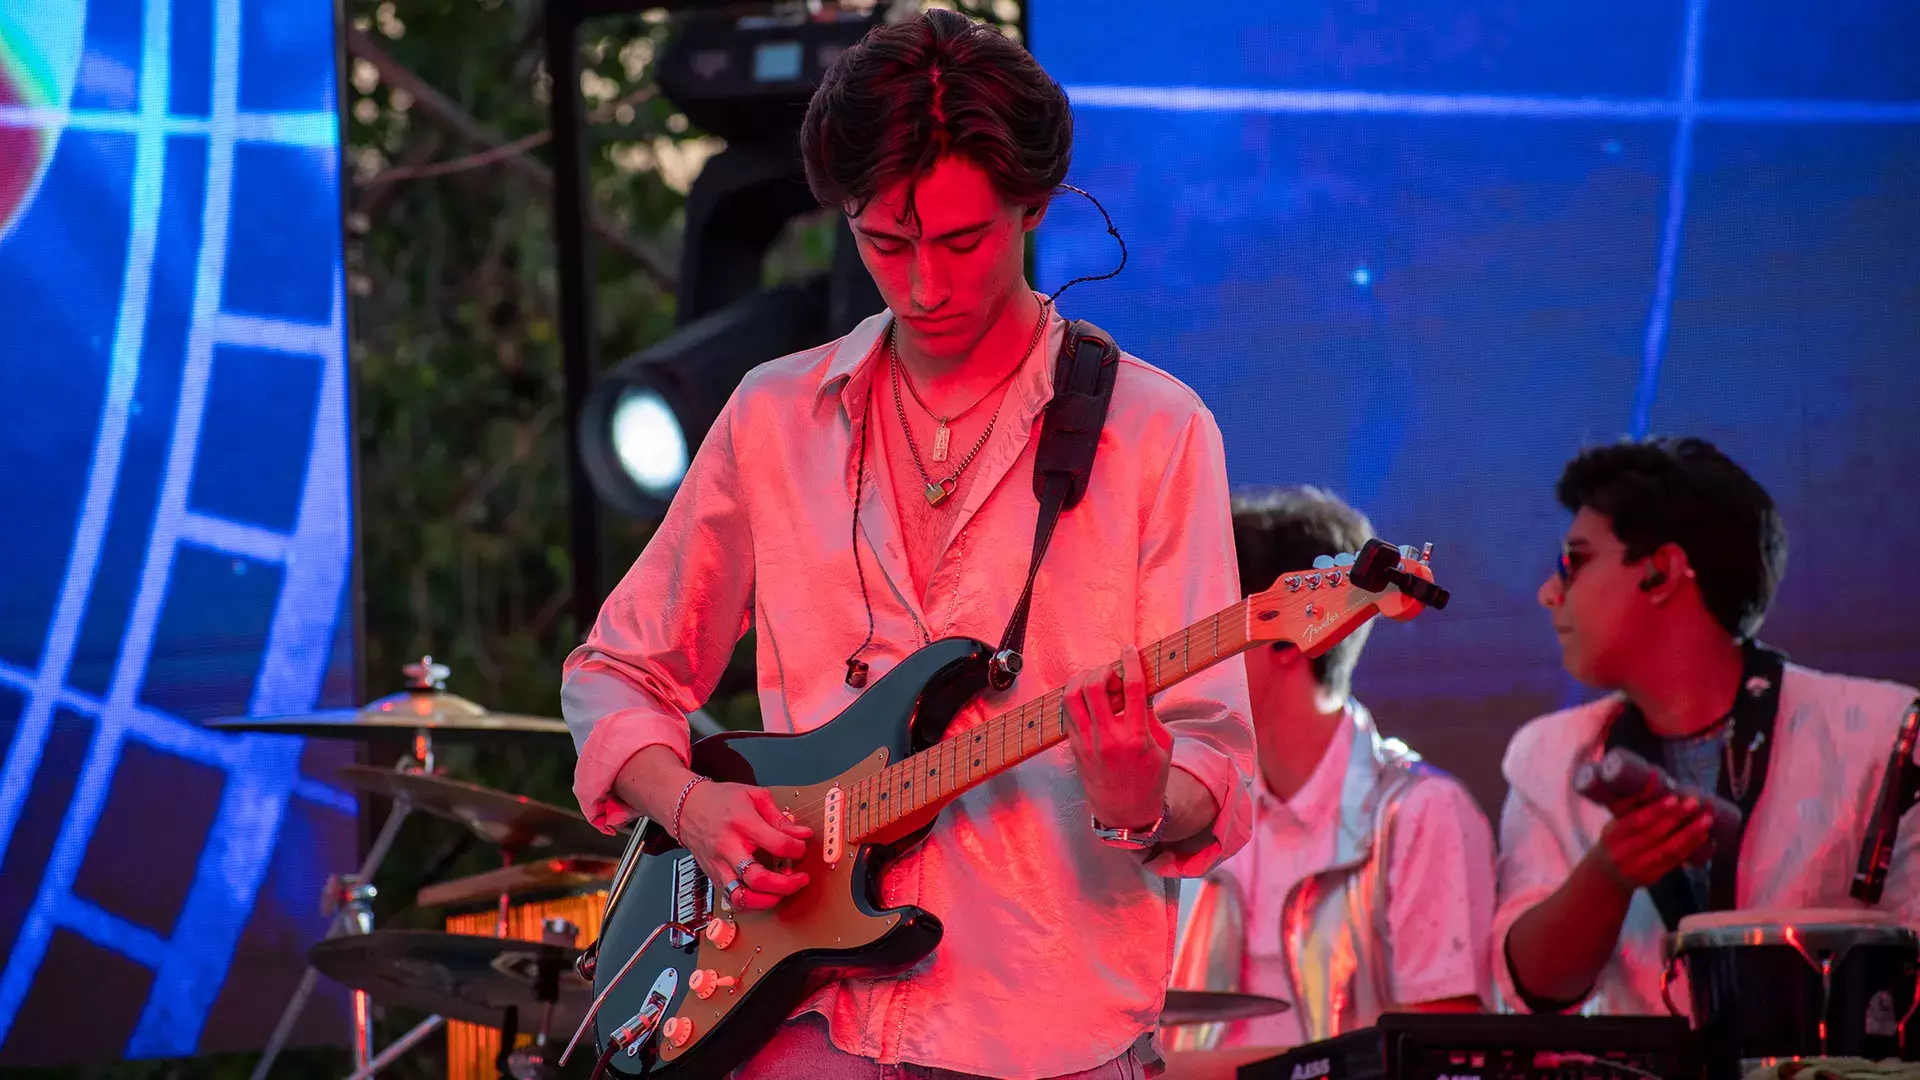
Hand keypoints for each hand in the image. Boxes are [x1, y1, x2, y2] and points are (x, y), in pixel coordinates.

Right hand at [675, 781, 812, 911]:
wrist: (686, 808)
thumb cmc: (720, 801)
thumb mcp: (754, 796)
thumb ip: (779, 817)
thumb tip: (802, 834)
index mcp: (741, 823)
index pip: (777, 843)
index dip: (797, 848)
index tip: (801, 847)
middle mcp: (728, 848)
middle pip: (758, 878)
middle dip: (786, 884)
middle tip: (800, 880)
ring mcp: (719, 866)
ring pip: (742, 897)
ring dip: (768, 900)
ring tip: (782, 892)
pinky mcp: (714, 877)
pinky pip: (733, 900)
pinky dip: (752, 904)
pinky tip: (764, 896)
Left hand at [1064, 644, 1172, 829]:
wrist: (1126, 813)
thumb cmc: (1150, 778)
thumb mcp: (1163, 746)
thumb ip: (1151, 714)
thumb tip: (1138, 685)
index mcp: (1136, 737)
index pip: (1132, 687)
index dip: (1130, 661)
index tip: (1129, 650)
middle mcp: (1108, 738)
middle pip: (1094, 687)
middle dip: (1102, 669)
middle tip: (1111, 671)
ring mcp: (1087, 743)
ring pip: (1071, 697)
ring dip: (1082, 679)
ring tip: (1094, 680)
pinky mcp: (1074, 748)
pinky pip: (1067, 713)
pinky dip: (1075, 698)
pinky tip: (1087, 698)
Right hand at [1587, 793, 1713, 891]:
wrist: (1608, 877)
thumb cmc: (1613, 844)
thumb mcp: (1613, 827)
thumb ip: (1630, 812)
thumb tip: (1653, 789)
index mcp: (1612, 836)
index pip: (1636, 822)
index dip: (1656, 810)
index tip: (1674, 798)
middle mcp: (1624, 853)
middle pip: (1654, 834)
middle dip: (1676, 817)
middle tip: (1694, 803)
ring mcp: (1639, 867)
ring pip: (1668, 849)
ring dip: (1690, 834)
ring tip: (1706, 820)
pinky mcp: (1653, 876)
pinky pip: (1675, 861)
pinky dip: (1690, 847)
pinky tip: (1702, 836)